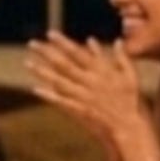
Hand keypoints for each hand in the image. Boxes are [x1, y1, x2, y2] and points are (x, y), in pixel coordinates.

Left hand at [26, 32, 144, 141]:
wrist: (129, 126)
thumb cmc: (131, 101)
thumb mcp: (131, 75)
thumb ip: (122, 57)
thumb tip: (117, 41)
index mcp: (101, 71)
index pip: (78, 52)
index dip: (63, 43)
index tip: (50, 34)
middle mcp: (90, 81)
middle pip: (64, 64)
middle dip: (46, 53)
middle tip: (32, 44)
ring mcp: (83, 96)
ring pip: (59, 81)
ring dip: (42, 72)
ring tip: (27, 63)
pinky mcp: (79, 110)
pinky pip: (61, 101)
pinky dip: (48, 95)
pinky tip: (35, 89)